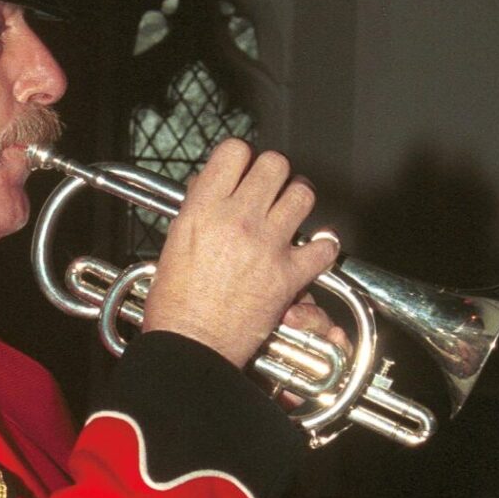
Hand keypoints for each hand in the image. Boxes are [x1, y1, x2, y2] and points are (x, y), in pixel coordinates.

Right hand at [140, 139, 341, 370]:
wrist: (191, 346)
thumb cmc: (175, 306)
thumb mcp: (174, 245)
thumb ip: (197, 210)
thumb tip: (208, 187)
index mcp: (204, 209)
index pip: (235, 151)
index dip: (243, 158)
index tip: (244, 171)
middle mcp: (237, 219)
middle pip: (275, 164)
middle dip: (275, 174)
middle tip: (272, 190)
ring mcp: (266, 245)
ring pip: (303, 194)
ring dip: (299, 200)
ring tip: (292, 213)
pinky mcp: (288, 275)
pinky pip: (324, 246)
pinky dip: (322, 249)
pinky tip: (312, 252)